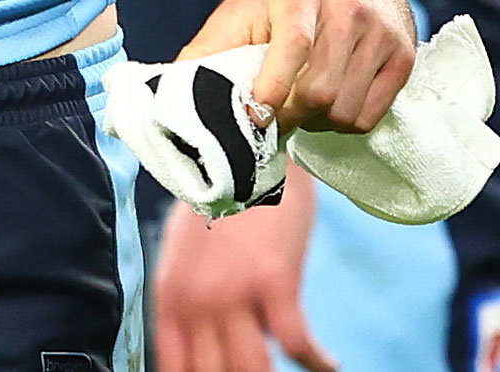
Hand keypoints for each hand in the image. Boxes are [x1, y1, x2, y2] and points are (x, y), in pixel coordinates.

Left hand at [153, 198, 330, 371]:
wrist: (247, 149)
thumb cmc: (222, 199)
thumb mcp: (186, 252)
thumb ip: (191, 296)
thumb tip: (205, 336)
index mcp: (171, 296)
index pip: (174, 367)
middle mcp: (196, 301)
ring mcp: (234, 293)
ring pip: (253, 369)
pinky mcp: (274, 281)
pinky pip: (297, 344)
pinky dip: (317, 362)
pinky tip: (328, 364)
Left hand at [187, 0, 414, 130]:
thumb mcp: (240, 6)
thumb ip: (205, 51)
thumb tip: (167, 95)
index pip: (293, 50)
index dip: (270, 94)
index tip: (253, 116)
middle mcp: (347, 12)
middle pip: (320, 93)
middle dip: (290, 117)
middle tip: (274, 116)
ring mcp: (381, 34)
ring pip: (347, 111)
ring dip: (317, 123)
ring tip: (302, 105)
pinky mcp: (403, 55)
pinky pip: (372, 115)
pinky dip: (346, 121)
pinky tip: (331, 102)